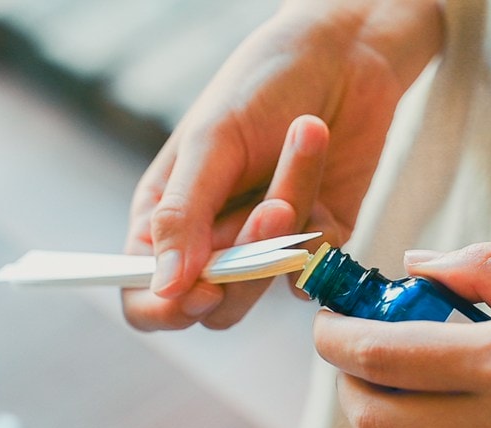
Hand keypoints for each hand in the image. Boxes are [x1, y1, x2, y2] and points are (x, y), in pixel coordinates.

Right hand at [122, 0, 443, 330]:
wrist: (347, 57)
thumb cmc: (263, 84)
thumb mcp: (212, 142)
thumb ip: (184, 217)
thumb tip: (162, 287)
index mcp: (167, 216)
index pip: (144, 293)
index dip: (163, 307)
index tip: (198, 290)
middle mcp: (212, 240)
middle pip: (212, 304)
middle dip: (243, 267)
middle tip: (274, 208)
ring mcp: (264, 246)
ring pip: (265, 285)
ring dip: (289, 232)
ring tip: (303, 151)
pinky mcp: (313, 242)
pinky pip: (312, 272)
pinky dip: (322, 238)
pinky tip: (327, 187)